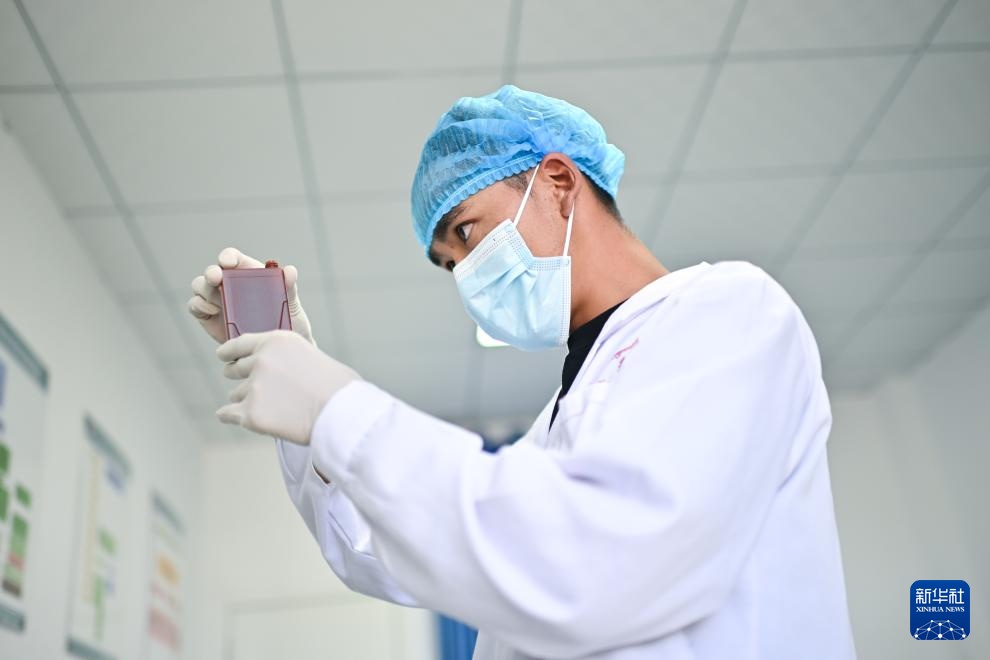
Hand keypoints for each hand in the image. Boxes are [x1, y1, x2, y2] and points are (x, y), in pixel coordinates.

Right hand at [188, 246, 315, 345]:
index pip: (233, 258)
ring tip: (217, 303)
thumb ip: (289, 287)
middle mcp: (229, 283)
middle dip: (211, 272)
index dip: (228, 257)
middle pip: (212, 271)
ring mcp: (216, 299)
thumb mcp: (291, 304)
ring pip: (200, 286)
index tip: (227, 262)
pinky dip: (199, 306)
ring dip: (204, 290)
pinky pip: (195, 306)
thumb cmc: (286, 321)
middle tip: (216, 278)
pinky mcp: (207, 316)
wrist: (277, 348)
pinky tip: (213, 312)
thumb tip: (290, 271)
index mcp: (248, 273)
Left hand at [215, 330, 360, 444]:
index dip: (228, 351)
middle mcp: (261, 361)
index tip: (222, 356)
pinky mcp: (251, 414)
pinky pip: (229, 414)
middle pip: (236, 369)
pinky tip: (228, 416)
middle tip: (253, 386)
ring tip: (269, 408)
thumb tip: (274, 373)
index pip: (240, 343)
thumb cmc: (338, 387)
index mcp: (276, 341)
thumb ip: (287, 358)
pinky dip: (229, 415)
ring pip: (236, 394)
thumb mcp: (311, 355)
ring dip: (246, 399)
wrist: (343, 413)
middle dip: (240, 377)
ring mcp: (254, 387)